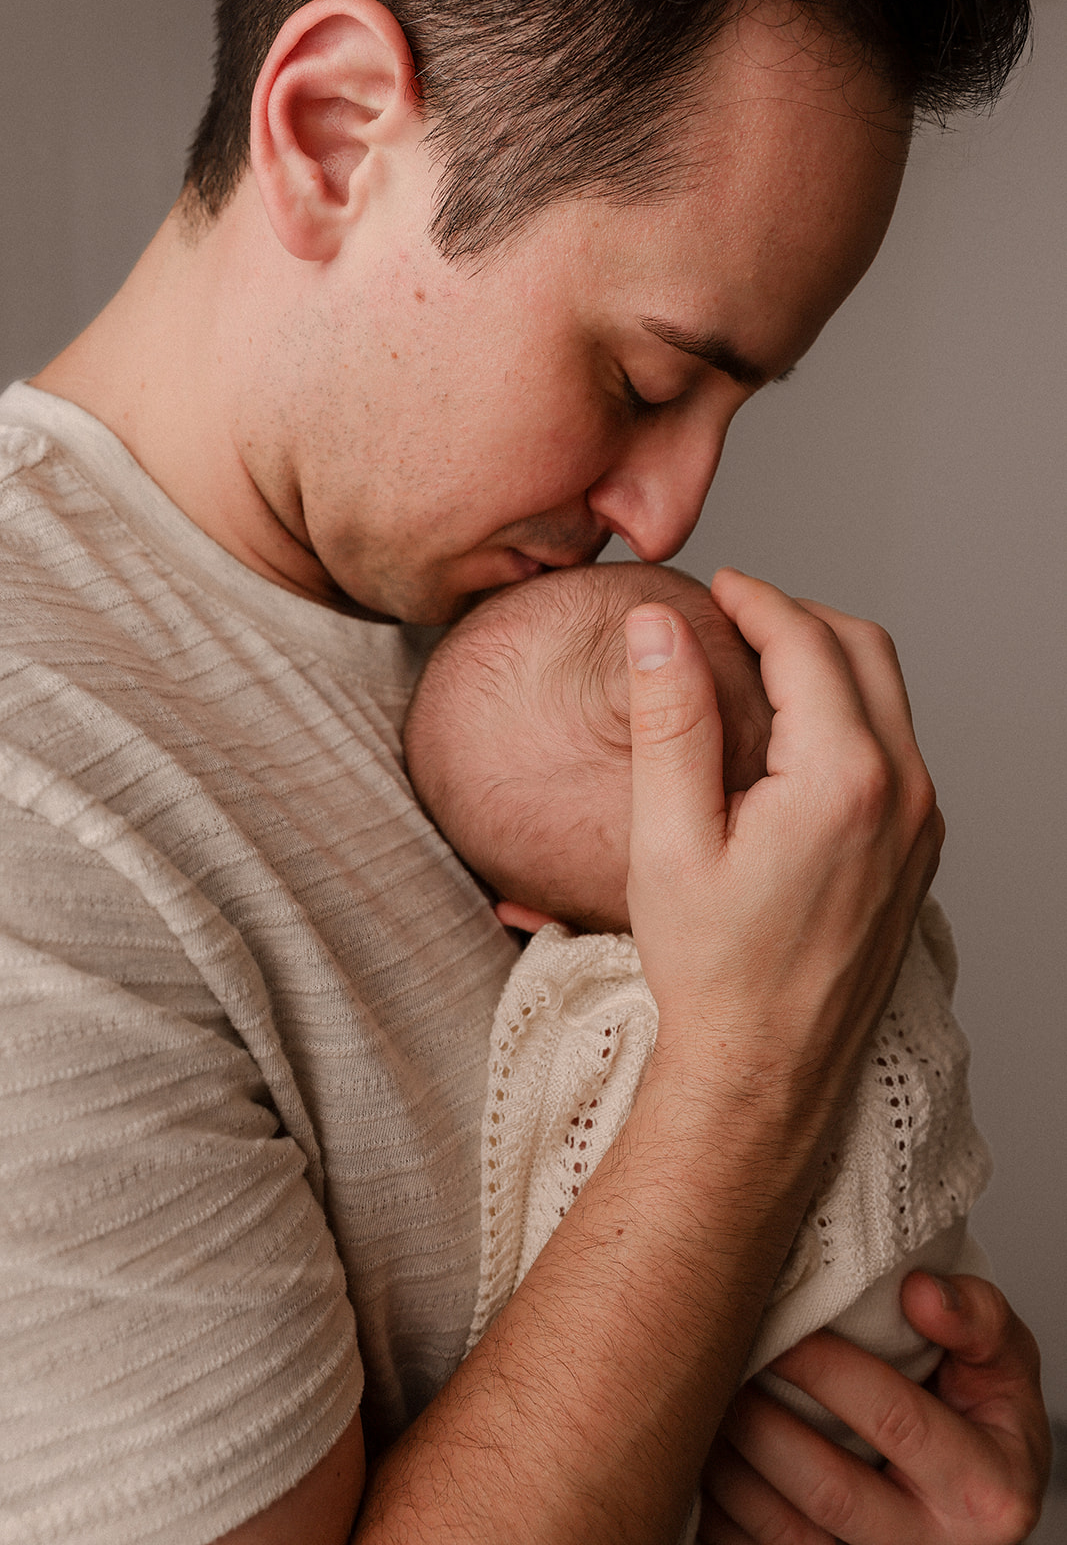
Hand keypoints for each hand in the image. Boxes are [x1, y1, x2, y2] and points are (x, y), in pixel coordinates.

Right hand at [625, 568, 942, 1120]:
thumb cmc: (713, 970)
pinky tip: (794, 735)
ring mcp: (918, 826)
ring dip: (828, 661)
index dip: (755, 599)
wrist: (765, 1071)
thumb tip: (659, 627)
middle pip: (865, 650)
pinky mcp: (916, 854)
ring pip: (889, 697)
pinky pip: (896, 749)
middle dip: (798, 616)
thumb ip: (671, 721)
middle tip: (734, 615)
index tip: (713, 587)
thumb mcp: (669, 841)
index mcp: (842, 779)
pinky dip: (850, 712)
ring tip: (757, 664)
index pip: (807, 642)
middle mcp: (901, 793)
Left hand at [699, 1274, 1050, 1542]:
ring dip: (731, 1466)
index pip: (893, 1419)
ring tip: (707, 1401)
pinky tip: (705, 1455)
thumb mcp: (1005, 1355)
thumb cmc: (984, 1408)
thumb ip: (977, 1318)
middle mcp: (934, 1544)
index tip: (779, 1322)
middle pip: (829, 1487)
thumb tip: (919, 1293)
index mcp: (986, 1487)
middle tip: (725, 1361)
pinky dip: (723, 1510)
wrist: (982, 1478)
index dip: (826, 1368)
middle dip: (763, 1420)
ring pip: (786, 1533)